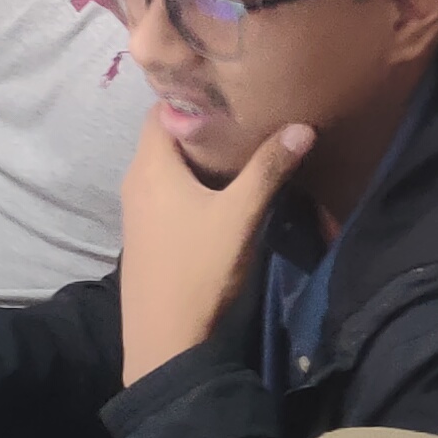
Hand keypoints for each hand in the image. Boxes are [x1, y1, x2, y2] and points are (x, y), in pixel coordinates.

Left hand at [116, 112, 311, 384]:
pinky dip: (188, 185)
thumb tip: (302, 126)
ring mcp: (136, 212)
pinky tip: (219, 195)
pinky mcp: (144, 236)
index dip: (192, 97)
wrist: (164, 343)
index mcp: (150, 166)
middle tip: (245, 119)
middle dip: (201, 128)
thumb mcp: (240, 216)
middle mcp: (135, 181)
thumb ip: (269, 169)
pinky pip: (164, 193)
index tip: (230, 94)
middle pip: (164, 138)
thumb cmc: (198, 269)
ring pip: (165, 168)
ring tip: (239, 153)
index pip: (161, 109)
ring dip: (197, 160)